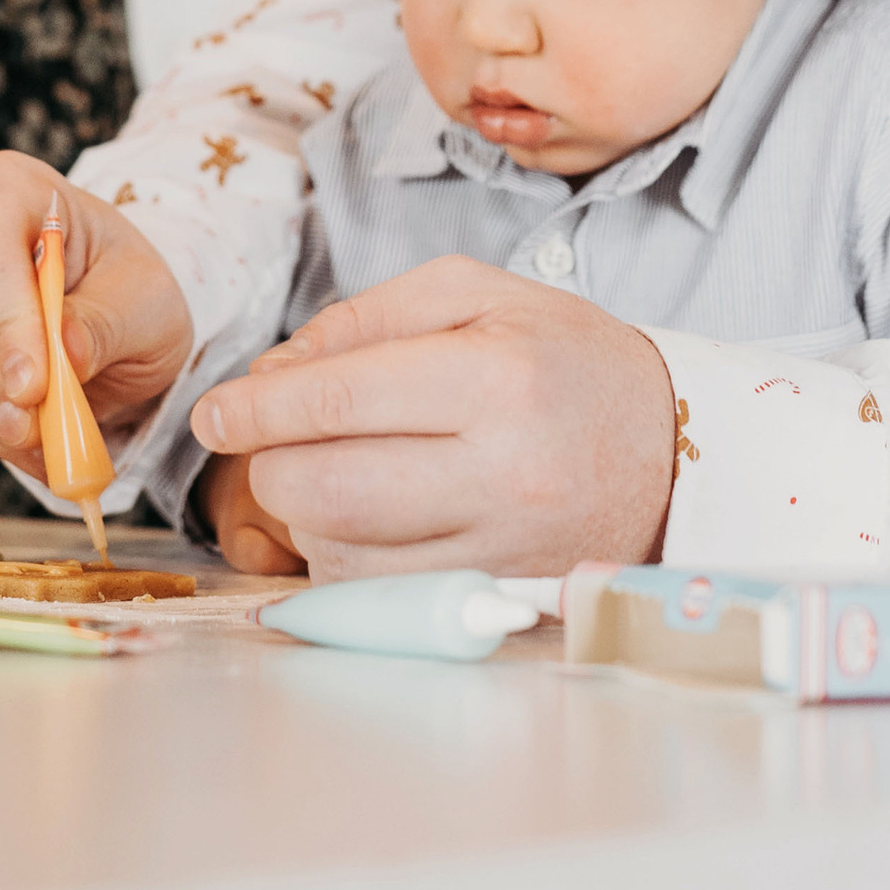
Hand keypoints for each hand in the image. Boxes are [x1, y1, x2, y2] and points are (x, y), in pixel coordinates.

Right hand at [0, 151, 194, 469]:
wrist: (111, 310)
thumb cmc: (128, 289)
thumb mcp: (146, 300)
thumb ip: (106, 322)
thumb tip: (66, 352)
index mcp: (9, 186)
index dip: (7, 322)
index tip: (33, 386)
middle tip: (32, 426)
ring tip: (39, 439)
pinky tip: (22, 437)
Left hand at [188, 258, 678, 579]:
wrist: (673, 450)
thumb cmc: (566, 359)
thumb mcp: (478, 293)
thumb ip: (366, 318)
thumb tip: (272, 375)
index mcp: (497, 378)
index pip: (340, 398)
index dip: (258, 408)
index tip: (215, 411)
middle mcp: (502, 473)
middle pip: (324, 489)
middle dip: (271, 463)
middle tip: (273, 440)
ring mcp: (501, 548)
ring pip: (340, 552)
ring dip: (307, 513)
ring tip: (336, 468)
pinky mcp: (496, 595)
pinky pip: (379, 592)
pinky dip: (348, 556)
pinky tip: (372, 516)